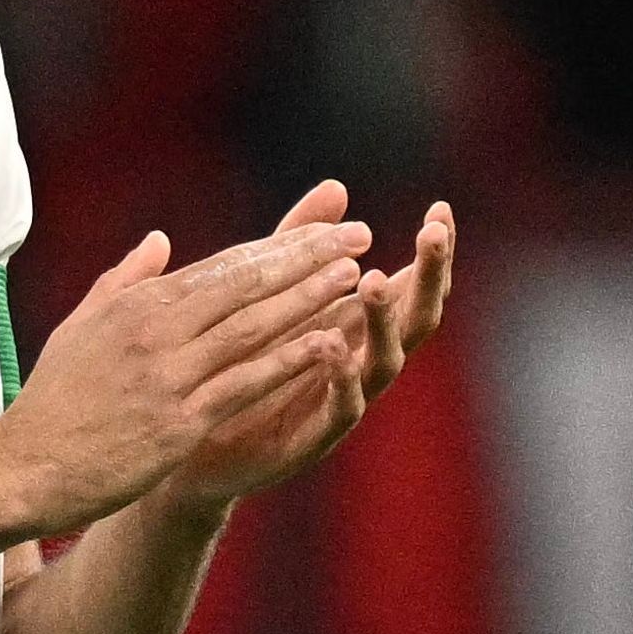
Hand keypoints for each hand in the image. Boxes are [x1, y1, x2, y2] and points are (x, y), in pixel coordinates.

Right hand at [0, 219, 372, 532]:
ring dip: (307, 299)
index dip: (280, 246)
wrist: (24, 467)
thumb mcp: (81, 326)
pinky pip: (244, 384)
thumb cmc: (53, 400)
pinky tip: (327, 345)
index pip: (224, 265)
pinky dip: (287, 362)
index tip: (324, 230)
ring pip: (252, 327)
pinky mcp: (178, 422)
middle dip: (307, 256)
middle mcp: (156, 330)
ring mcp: (169, 375)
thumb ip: (124, 280)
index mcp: (138, 303)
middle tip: (357, 235)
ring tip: (353, 277)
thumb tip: (160, 241)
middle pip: (246, 283)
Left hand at [147, 182, 457, 514]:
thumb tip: (337, 186)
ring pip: (384, 361)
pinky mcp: (311, 438)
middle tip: (432, 234)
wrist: (192, 447)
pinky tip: (332, 344)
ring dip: (382, 320)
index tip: (440, 210)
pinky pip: (339, 409)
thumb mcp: (269, 292)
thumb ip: (302, 243)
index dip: (432, 253)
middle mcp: (360, 362)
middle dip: (429, 277)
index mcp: (357, 326)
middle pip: (415, 319)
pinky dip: (341, 377)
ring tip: (370, 279)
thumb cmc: (240, 363)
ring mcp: (342, 402)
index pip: (410, 284)